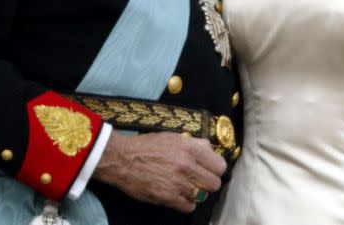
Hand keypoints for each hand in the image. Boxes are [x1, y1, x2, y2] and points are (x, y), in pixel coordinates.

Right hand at [94, 131, 226, 212]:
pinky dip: (186, 203)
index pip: (220, 166)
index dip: (216, 168)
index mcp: (190, 148)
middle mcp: (187, 165)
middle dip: (209, 182)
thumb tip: (211, 152)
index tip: (210, 169)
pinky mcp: (167, 197)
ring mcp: (177, 183)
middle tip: (200, 180)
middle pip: (214, 183)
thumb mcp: (175, 137)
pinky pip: (189, 207)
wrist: (123, 159)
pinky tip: (180, 196)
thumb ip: (195, 145)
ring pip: (203, 195)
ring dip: (197, 193)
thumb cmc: (148, 145)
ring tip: (189, 188)